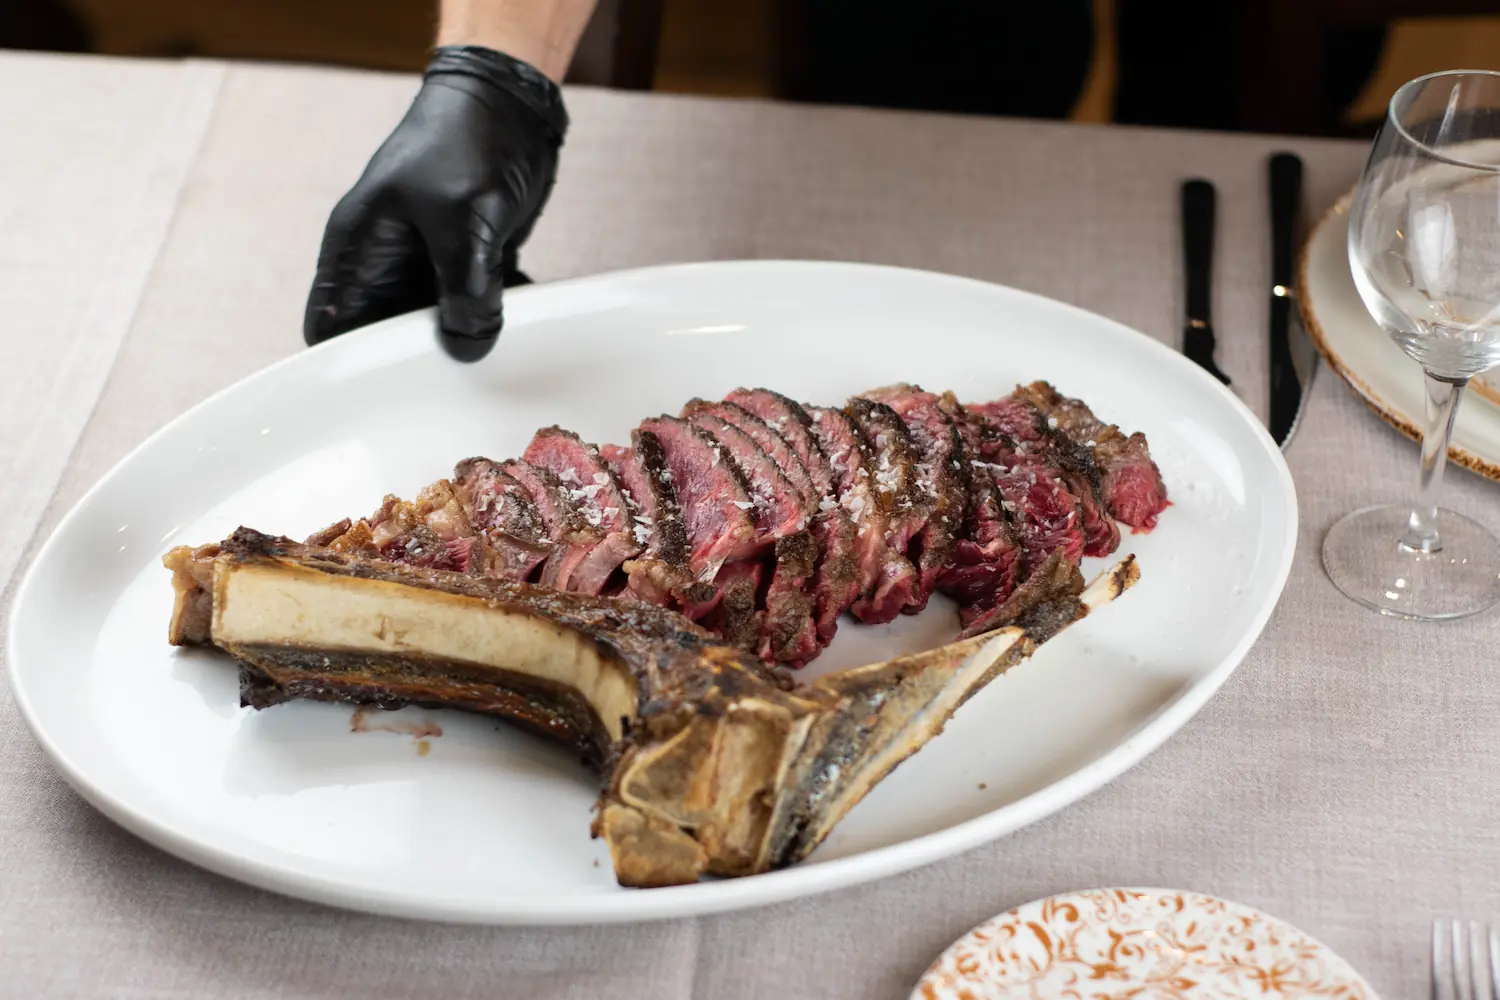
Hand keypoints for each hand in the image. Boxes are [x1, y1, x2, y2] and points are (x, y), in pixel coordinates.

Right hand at [304, 46, 567, 361]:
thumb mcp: (463, 219)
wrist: (513, 105)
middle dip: (420, 363)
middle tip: (453, 388)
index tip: (381, 401)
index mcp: (359, 251)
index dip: (347, 368)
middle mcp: (387, 264)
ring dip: (467, 340)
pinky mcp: (468, 265)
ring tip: (494, 354)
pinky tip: (519, 316)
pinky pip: (476, 309)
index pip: (332, 326)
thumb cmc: (466, 139)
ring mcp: (428, 266)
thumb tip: (469, 346)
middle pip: (389, 339)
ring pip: (439, 329)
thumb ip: (465, 289)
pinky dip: (497, 317)